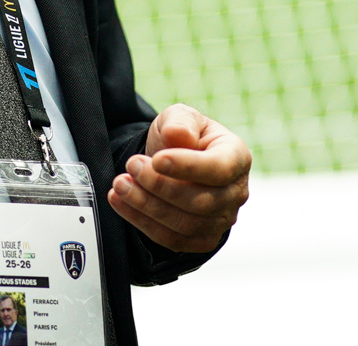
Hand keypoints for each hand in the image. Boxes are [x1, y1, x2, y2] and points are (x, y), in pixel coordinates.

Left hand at [108, 103, 249, 255]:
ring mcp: (222, 220)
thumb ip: (180, 122)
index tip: (156, 159)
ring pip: (185, 224)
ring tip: (121, 185)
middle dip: (159, 186)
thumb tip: (179, 134)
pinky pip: (173, 240)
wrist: (170, 160)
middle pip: (201, 202)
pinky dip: (143, 222)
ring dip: (147, 206)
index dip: (188, 167)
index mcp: (237, 157)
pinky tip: (121, 203)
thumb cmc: (181, 136)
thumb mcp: (179, 117)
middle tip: (131, 166)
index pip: (219, 169)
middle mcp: (236, 193)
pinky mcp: (202, 240)